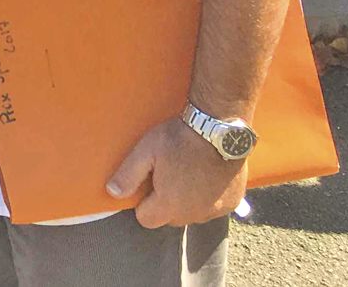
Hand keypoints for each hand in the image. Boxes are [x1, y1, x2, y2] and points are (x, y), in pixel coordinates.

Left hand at [106, 117, 246, 227]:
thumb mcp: (146, 151)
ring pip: (192, 214)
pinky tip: (206, 177)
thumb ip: (128, 175)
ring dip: (187, 202)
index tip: (148, 183)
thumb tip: (113, 193)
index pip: (147, 219)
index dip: (143, 203)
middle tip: (167, 175)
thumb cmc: (179, 138)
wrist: (220, 128)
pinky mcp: (234, 202)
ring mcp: (217, 210)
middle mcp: (194, 214)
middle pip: (170, 218)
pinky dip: (208, 198)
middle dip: (164, 203)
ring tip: (187, 174)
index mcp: (170, 205)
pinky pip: (213, 208)